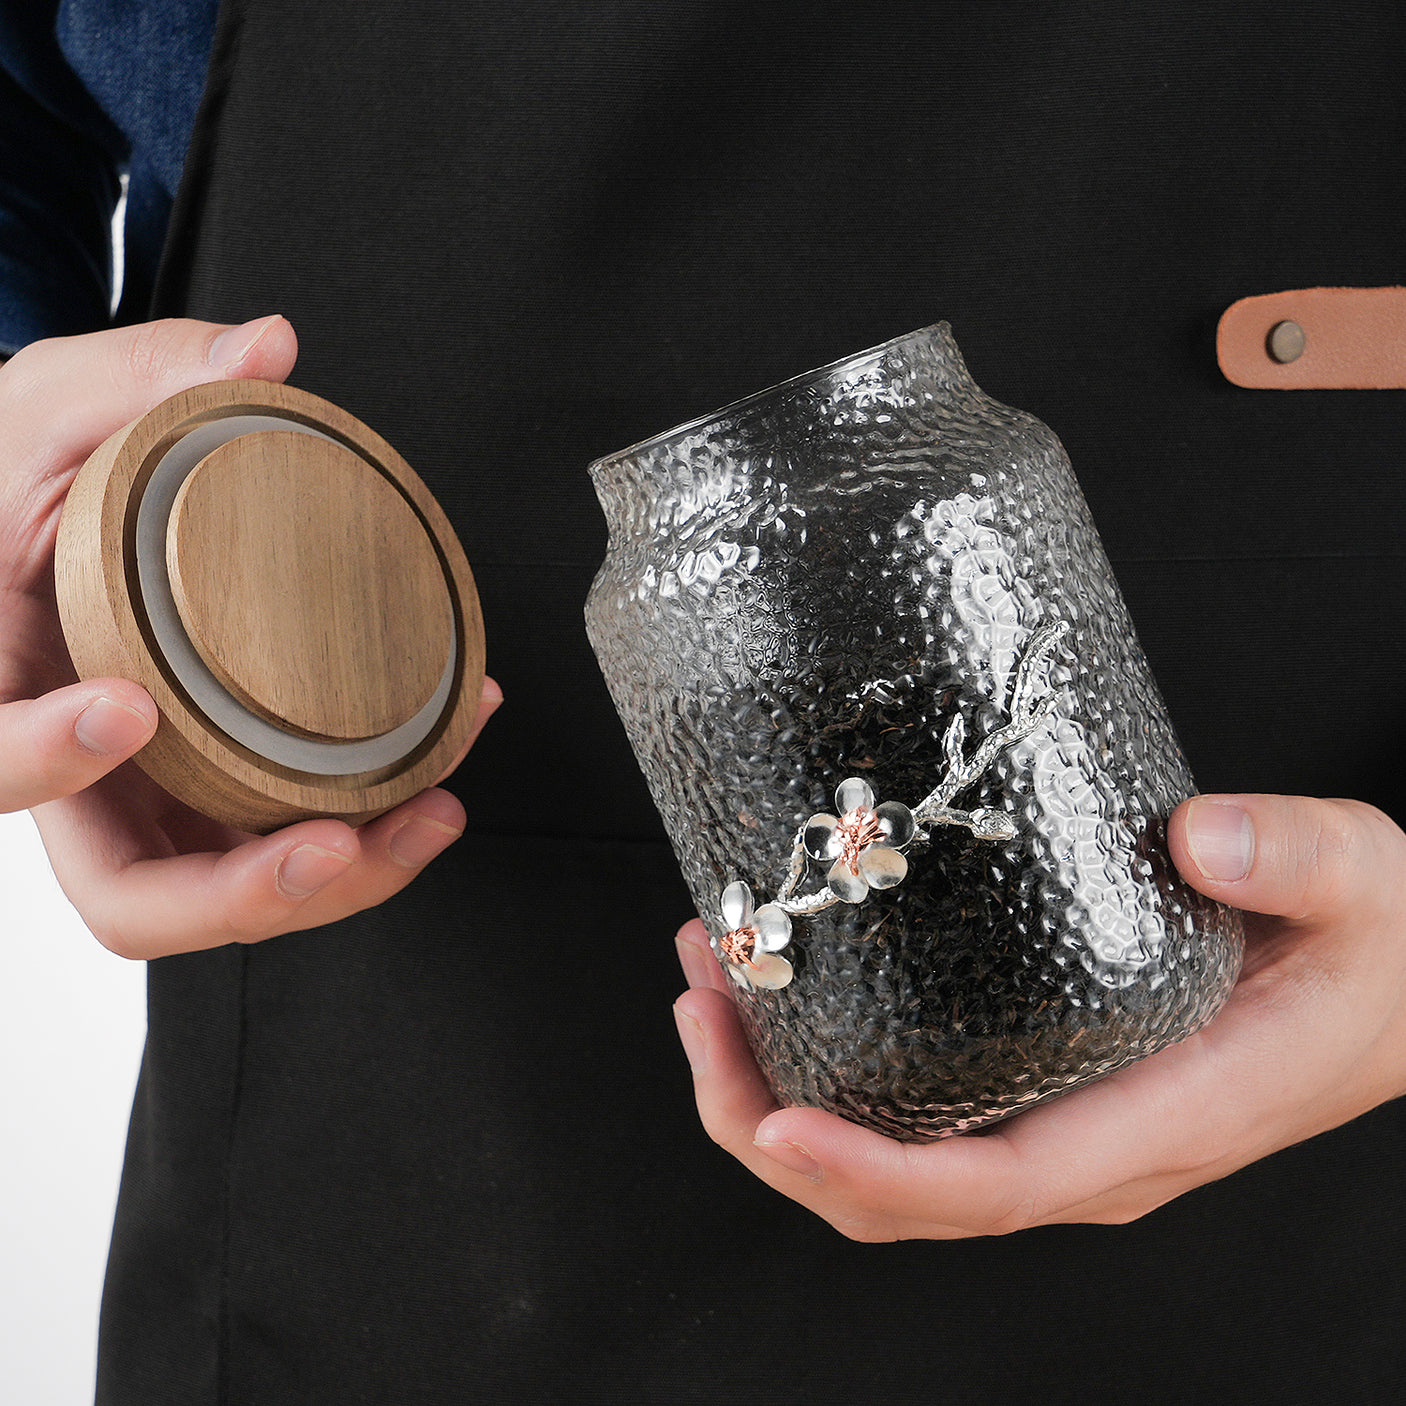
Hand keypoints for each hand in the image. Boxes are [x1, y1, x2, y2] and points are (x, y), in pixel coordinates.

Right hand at [0, 317, 500, 958]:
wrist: (38, 506)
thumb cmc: (18, 467)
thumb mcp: (59, 403)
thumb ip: (150, 375)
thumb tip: (267, 348)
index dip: (44, 757)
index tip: (128, 707)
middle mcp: (70, 766)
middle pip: (131, 897)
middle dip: (244, 891)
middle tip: (337, 840)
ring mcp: (145, 791)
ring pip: (222, 892)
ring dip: (336, 878)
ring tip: (430, 811)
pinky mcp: (209, 782)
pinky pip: (280, 835)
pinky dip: (364, 823)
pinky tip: (434, 768)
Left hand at [673, 793, 1405, 1238]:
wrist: (1390, 987)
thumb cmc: (1372, 953)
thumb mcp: (1361, 886)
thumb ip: (1293, 858)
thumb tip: (1199, 838)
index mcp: (1159, 1119)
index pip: (993, 1185)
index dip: (870, 1169)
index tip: (773, 1118)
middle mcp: (1089, 1146)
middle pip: (901, 1196)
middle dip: (772, 1123)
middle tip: (703, 1002)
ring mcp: (1056, 1125)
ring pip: (889, 1166)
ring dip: (774, 1093)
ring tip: (711, 980)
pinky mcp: (1038, 1088)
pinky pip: (912, 1115)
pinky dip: (824, 1068)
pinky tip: (782, 986)